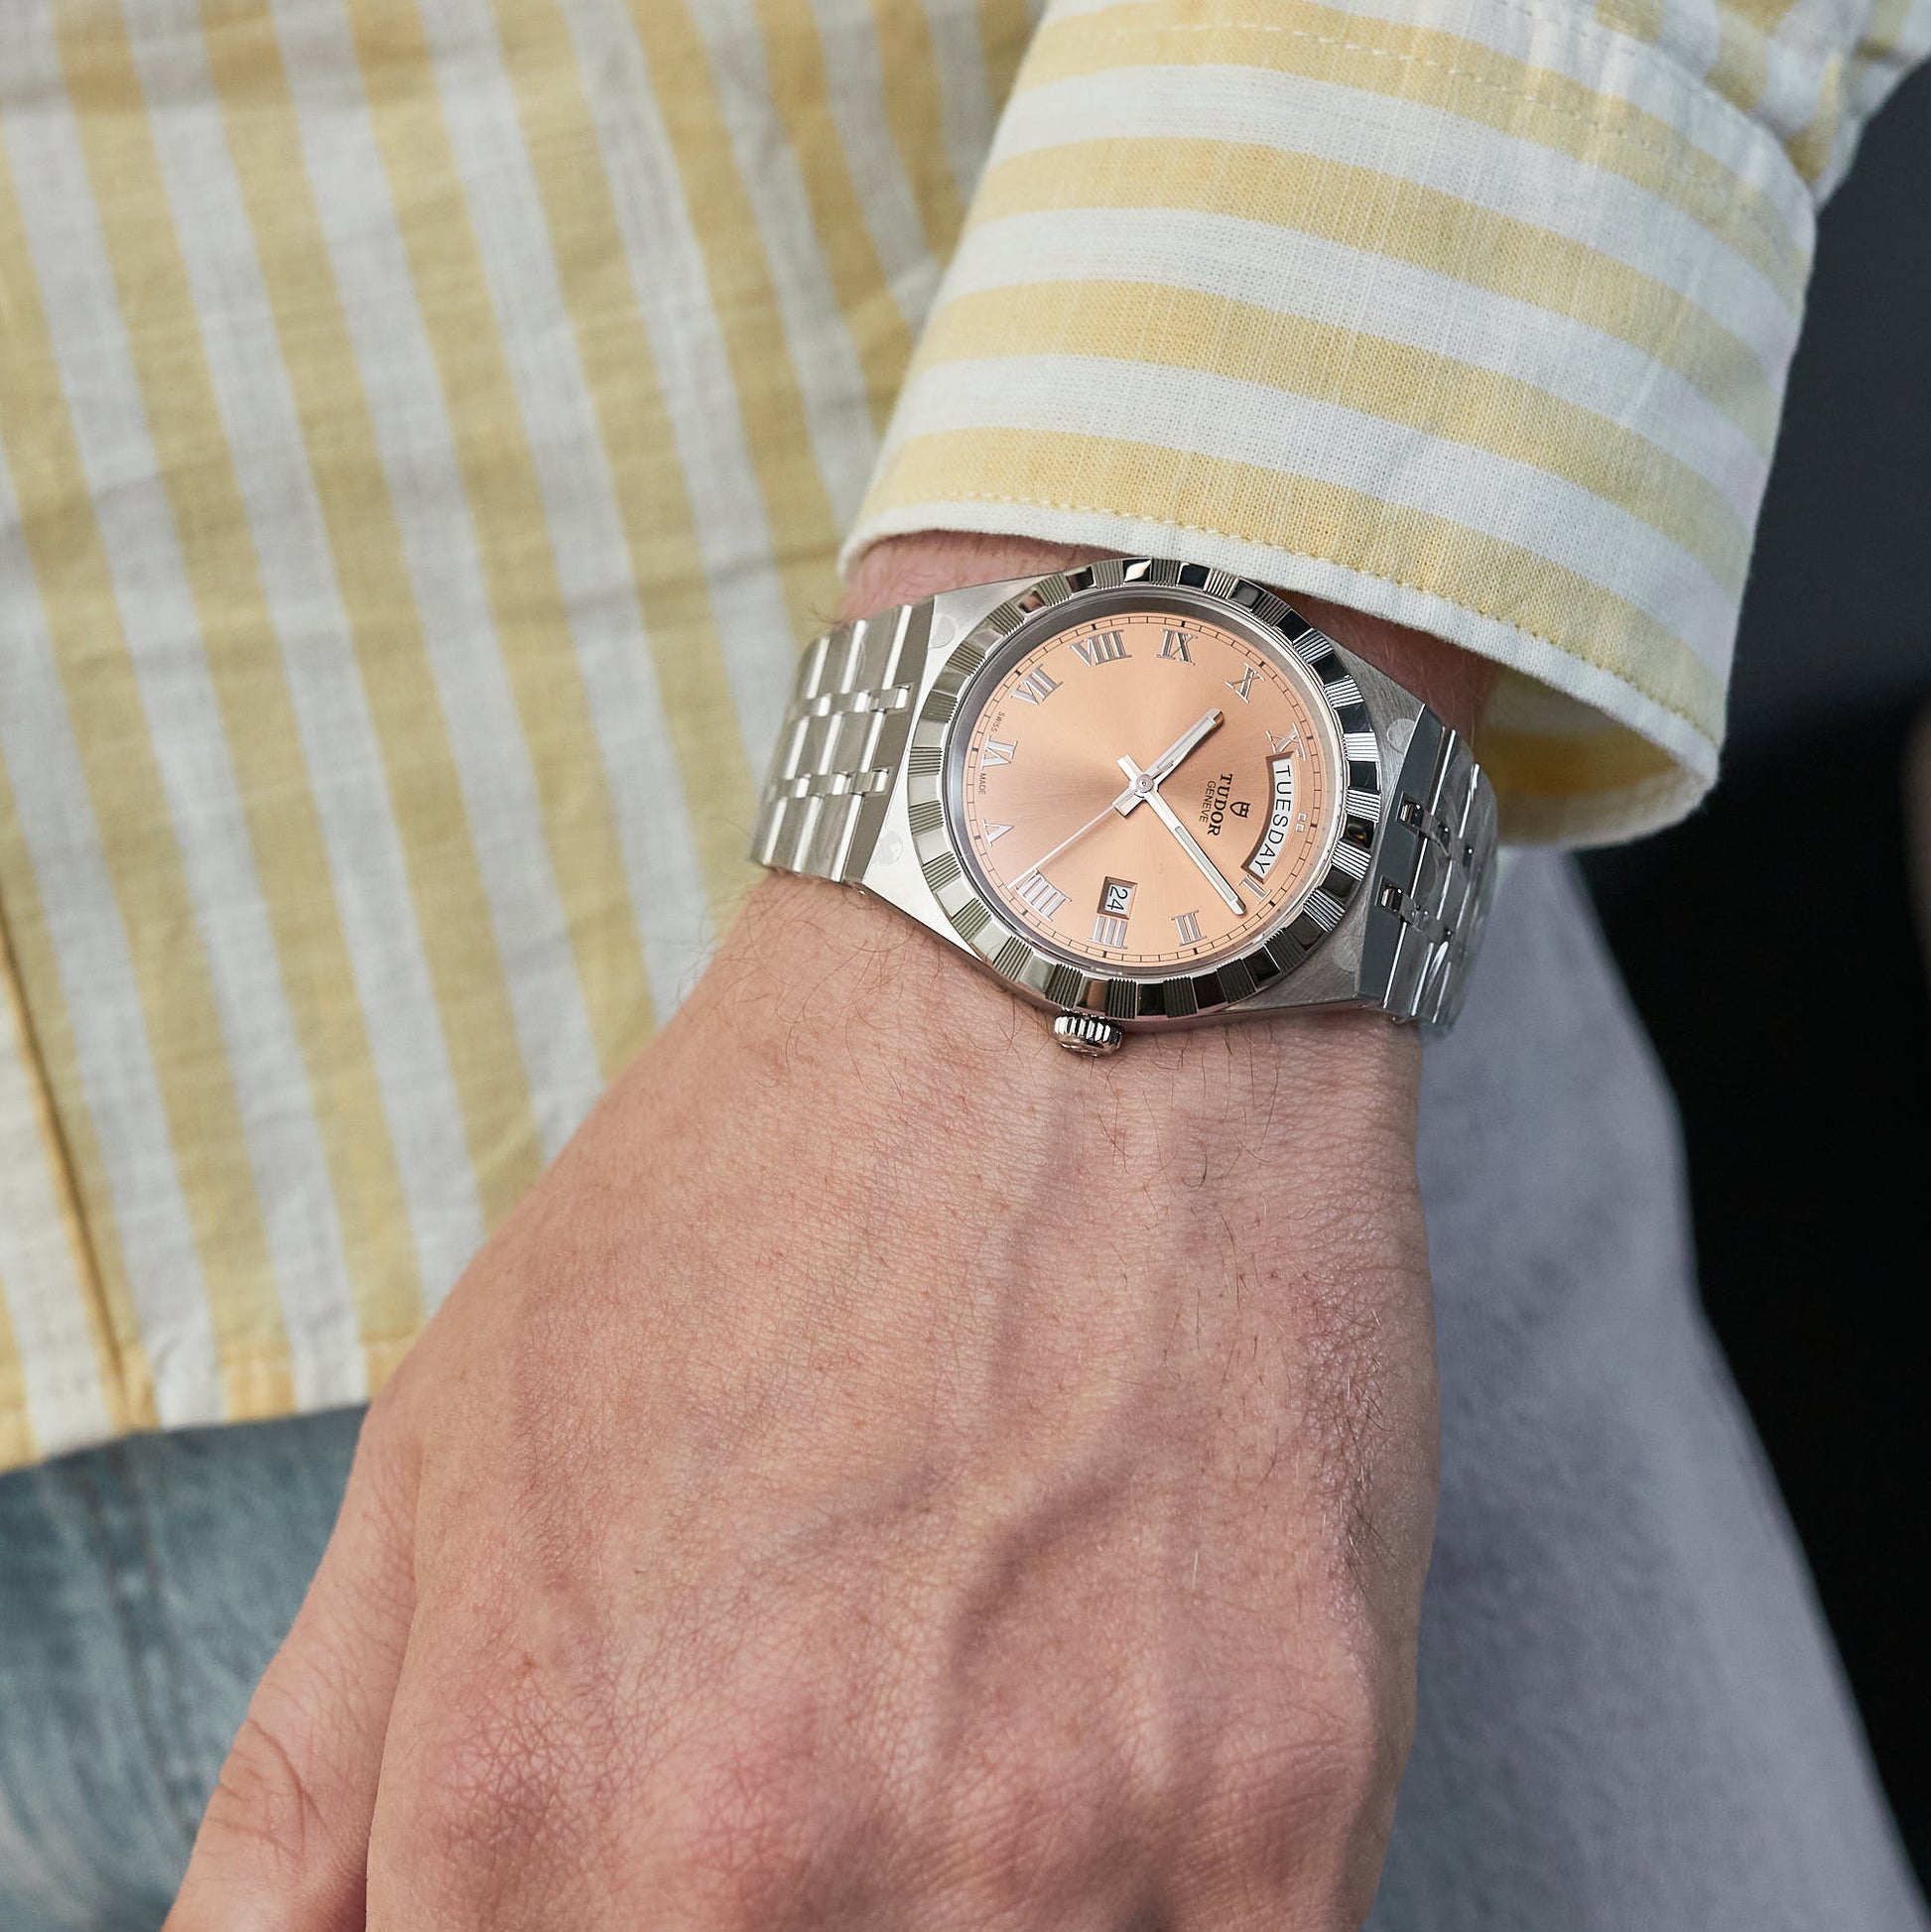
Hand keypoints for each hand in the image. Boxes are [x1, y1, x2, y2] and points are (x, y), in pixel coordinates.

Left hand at [169, 535, 1460, 1929]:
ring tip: (981, 1736)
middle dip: (785, 1926)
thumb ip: (314, 1784)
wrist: (1061, 998)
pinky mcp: (1292, 1800)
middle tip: (834, 1781)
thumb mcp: (448, 1443)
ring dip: (974, 1915)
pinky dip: (1151, 1903)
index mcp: (535, 1811)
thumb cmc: (756, 1198)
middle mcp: (778, 1873)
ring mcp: (1064, 1853)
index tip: (662, 1864)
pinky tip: (1121, 1751)